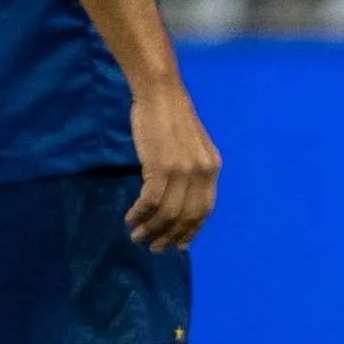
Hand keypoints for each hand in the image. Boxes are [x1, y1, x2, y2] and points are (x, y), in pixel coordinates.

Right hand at [126, 80, 218, 250]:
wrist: (161, 96)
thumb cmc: (172, 120)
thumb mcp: (193, 149)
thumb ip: (192, 173)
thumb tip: (182, 201)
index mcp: (213, 169)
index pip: (204, 210)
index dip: (190, 230)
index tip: (178, 245)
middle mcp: (203, 172)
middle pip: (187, 216)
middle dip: (170, 236)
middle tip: (154, 247)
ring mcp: (182, 170)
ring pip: (167, 212)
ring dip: (151, 229)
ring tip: (137, 236)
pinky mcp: (160, 167)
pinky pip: (150, 201)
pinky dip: (139, 214)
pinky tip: (130, 218)